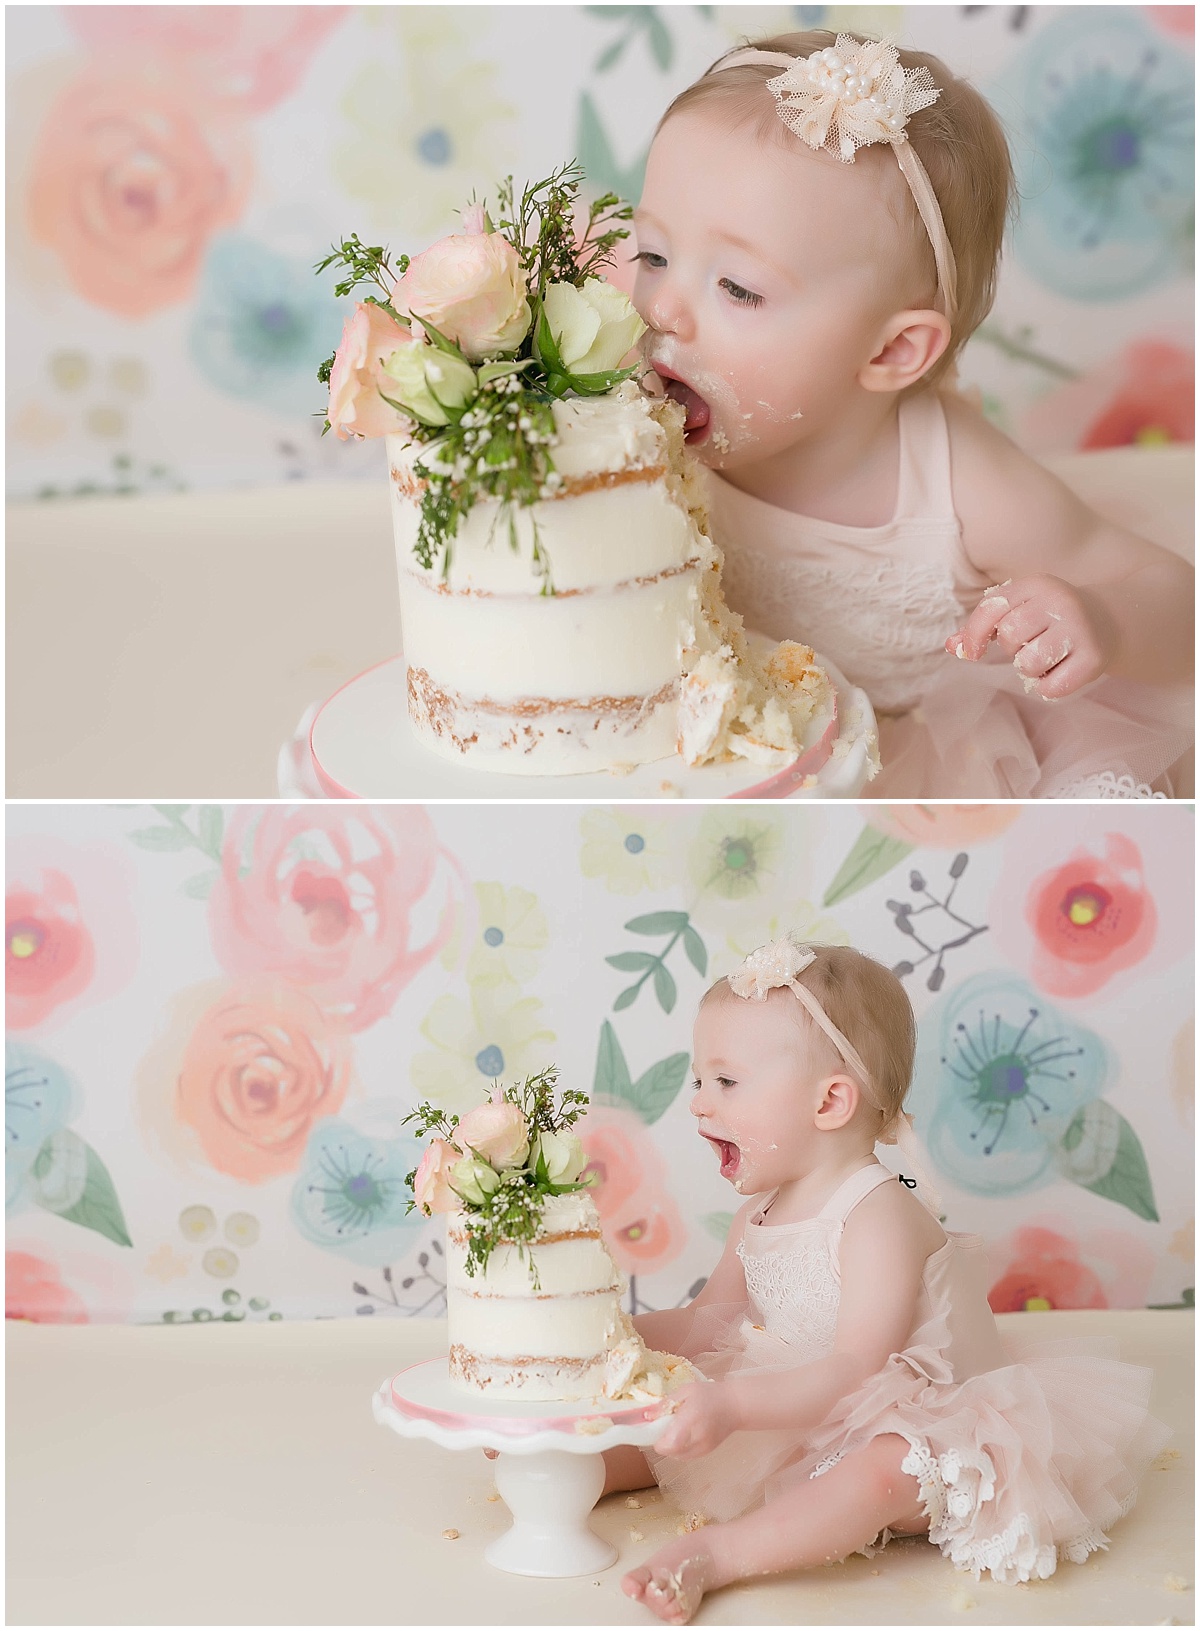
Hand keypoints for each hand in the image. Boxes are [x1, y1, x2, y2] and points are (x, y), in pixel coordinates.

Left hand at [653, 1381, 739, 1460]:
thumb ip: (666, 1403)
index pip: (670, 1442)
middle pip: (671, 1452)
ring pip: (677, 1456)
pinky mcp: (706, 1452)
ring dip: (670, 1447)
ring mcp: (703, 1448)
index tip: (652, 1430)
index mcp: (691, 1418)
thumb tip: (647, 1416)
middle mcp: (698, 1437)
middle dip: (662, 1443)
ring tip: (673, 1430)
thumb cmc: (710, 1394)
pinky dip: (679, 1449)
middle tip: (662, 1428)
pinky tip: (682, 1436)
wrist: (735, 1406)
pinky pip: (686, 1456)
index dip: (657, 1441)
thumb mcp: (686, 1391)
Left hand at [945, 575, 1112, 698]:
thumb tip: (953, 646)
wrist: (1108, 621)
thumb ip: (984, 626)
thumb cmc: (1050, 617)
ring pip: (1028, 663)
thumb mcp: (1020, 609)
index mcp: (1037, 584)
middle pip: (1009, 637)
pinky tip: (1060, 671)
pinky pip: (1050, 687)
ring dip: (1030, 669)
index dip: (974, 634)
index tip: (973, 652)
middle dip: (1012, 648)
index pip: (992, 608)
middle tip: (1031, 643)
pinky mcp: (1094, 659)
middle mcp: (1061, 602)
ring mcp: (1080, 630)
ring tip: (1046, 656)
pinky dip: (1048, 687)